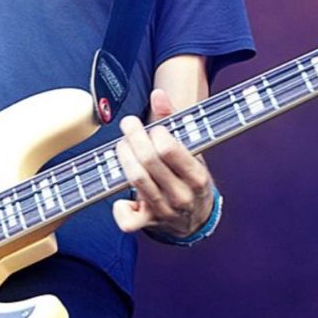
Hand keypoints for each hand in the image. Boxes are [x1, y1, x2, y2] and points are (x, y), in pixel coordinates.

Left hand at [113, 88, 213, 238]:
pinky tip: (123, 192)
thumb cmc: (189, 177)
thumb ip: (173, 120)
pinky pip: (128, 220)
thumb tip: (158, 94)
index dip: (156, 133)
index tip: (154, 128)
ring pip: (136, 180)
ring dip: (124, 157)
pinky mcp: (147, 223)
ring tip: (123, 145)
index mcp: (197, 176)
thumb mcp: (190, 149)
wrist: (195, 219)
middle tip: (129, 126)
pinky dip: (120, 206)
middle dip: (134, 138)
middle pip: (148, 162)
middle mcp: (181, 195)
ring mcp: (164, 211)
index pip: (169, 150)